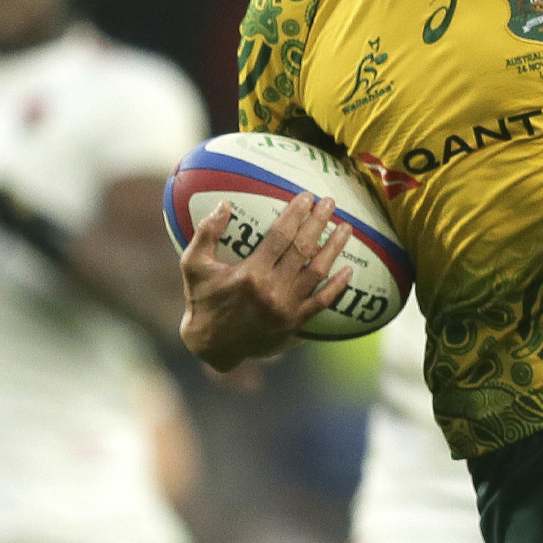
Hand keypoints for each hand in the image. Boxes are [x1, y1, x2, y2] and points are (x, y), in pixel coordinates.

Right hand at [178, 194, 353, 371]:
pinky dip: (337, 287)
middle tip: (330, 202)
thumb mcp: (194, 265)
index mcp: (251, 273)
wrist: (211, 345)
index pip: (281, 236)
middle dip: (319, 223)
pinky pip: (321, 303)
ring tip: (346, 229)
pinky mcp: (294, 324)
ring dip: (334, 248)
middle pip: (303, 249)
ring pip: (318, 272)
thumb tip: (224, 204)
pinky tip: (349, 270)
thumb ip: (206, 233)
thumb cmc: (202, 300)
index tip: (307, 197)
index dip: (296, 214)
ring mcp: (286, 308)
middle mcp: (272, 290)